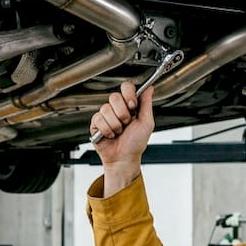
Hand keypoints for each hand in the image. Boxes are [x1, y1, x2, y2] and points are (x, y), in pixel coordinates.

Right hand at [90, 81, 154, 196]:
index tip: (133, 106)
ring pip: (106, 109)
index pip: (126, 87)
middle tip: (126, 123)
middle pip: (114, 96)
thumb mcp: (146, 122)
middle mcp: (117, 108)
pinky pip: (98, 119)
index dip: (128, 94)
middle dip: (123, 113)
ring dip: (115, 124)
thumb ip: (147, 103)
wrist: (124, 158)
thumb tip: (149, 87)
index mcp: (129, 105)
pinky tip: (110, 135)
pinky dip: (107, 130)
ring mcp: (105, 115)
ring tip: (119, 132)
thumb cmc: (136, 143)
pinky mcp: (96, 123)